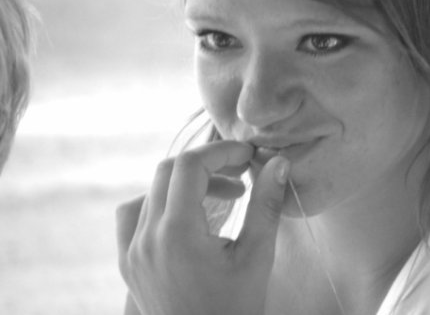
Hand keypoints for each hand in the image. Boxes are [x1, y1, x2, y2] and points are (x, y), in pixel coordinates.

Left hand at [116, 140, 289, 314]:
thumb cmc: (235, 309)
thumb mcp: (257, 257)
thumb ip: (266, 204)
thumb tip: (279, 163)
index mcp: (177, 233)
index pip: (190, 165)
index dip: (221, 151)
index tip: (248, 156)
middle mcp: (146, 238)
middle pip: (168, 171)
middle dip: (207, 164)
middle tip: (240, 174)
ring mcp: (131, 251)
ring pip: (151, 190)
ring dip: (185, 183)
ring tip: (222, 198)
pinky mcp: (128, 263)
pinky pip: (133, 215)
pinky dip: (159, 202)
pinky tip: (185, 216)